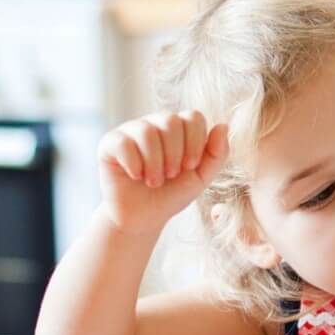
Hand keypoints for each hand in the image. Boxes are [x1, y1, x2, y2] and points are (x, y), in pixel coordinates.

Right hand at [98, 110, 228, 234]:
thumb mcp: (201, 177)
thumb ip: (217, 154)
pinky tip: (135, 176)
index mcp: (179, 128)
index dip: (195, 142)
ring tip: (154, 181)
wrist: (143, 218)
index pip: (193, 116)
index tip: (190, 166)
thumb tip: (224, 125)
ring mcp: (131, 131)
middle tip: (170, 175)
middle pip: (170, 121)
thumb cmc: (172, 194)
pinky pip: (123, 143)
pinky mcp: (110, 143)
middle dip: (175, 154)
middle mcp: (154, 123)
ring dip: (155, 163)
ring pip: (147, 131)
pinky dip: (134, 164)